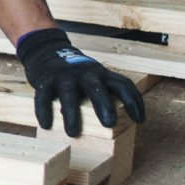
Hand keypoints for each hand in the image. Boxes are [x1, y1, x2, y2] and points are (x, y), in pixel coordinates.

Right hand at [17, 28, 145, 136]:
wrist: (48, 51)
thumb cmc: (78, 73)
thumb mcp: (96, 77)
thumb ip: (108, 92)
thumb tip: (126, 120)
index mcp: (101, 74)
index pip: (122, 85)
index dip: (134, 101)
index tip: (140, 120)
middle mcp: (85, 74)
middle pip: (96, 88)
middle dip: (104, 105)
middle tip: (110, 123)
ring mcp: (65, 77)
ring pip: (69, 94)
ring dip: (71, 113)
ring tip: (73, 133)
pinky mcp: (46, 81)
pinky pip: (44, 97)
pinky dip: (45, 111)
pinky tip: (47, 125)